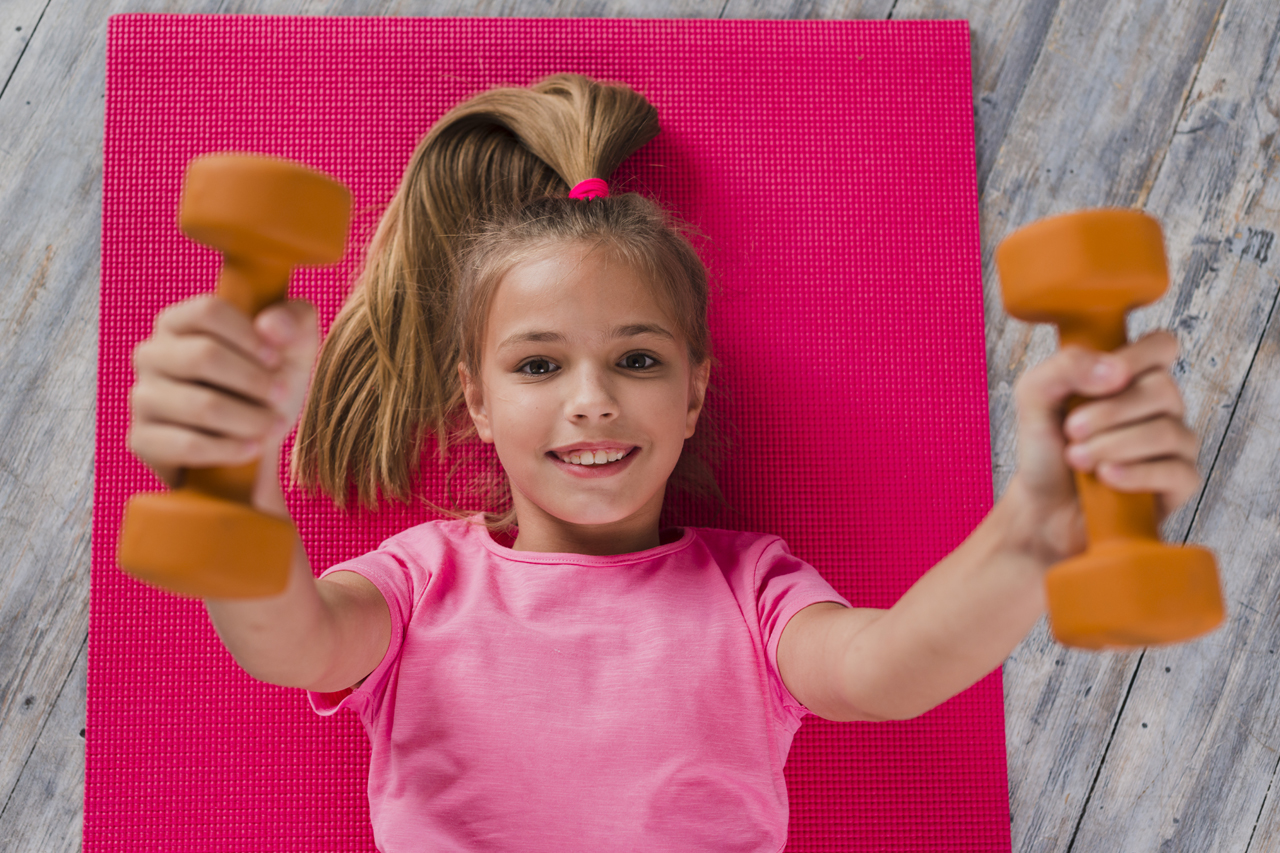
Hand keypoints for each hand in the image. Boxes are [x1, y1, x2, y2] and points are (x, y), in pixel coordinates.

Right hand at [127, 294, 319, 488]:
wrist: (255, 442)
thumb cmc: (268, 383)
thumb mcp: (294, 348)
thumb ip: (295, 320)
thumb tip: (270, 325)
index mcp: (180, 321)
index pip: (208, 311)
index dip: (249, 336)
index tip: (275, 359)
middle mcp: (152, 354)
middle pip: (204, 356)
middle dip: (254, 380)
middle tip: (282, 394)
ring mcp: (143, 397)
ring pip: (201, 404)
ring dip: (249, 418)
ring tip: (274, 425)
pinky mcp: (144, 439)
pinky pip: (187, 445)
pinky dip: (229, 448)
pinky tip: (252, 448)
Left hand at [1005, 330, 1202, 564]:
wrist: (1043, 506)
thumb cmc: (1045, 448)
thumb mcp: (1034, 396)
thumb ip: (1065, 367)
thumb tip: (1115, 371)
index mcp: (1131, 376)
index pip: (1162, 346)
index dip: (1138, 356)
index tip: (1103, 379)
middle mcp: (1160, 406)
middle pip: (1163, 389)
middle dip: (1109, 412)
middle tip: (1071, 430)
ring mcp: (1175, 444)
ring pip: (1168, 431)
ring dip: (1113, 445)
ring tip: (1076, 458)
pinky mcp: (1179, 483)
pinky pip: (1177, 472)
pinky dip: (1135, 474)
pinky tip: (1105, 477)